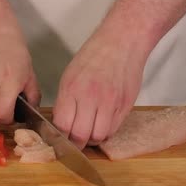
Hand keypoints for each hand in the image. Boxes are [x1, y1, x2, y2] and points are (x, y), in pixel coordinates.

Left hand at [53, 30, 147, 148]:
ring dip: (93, 139)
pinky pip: (114, 129)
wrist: (122, 42)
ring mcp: (110, 103)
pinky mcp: (125, 105)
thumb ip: (66, 101)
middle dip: (76, 143)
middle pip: (81, 136)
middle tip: (75, 141)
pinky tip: (102, 125)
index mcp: (73, 89)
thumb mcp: (70, 75)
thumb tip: (61, 123)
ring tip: (90, 133)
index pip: (63, 126)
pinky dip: (106, 132)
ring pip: (99, 136)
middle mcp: (91, 97)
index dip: (60, 137)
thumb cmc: (95, 55)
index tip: (60, 139)